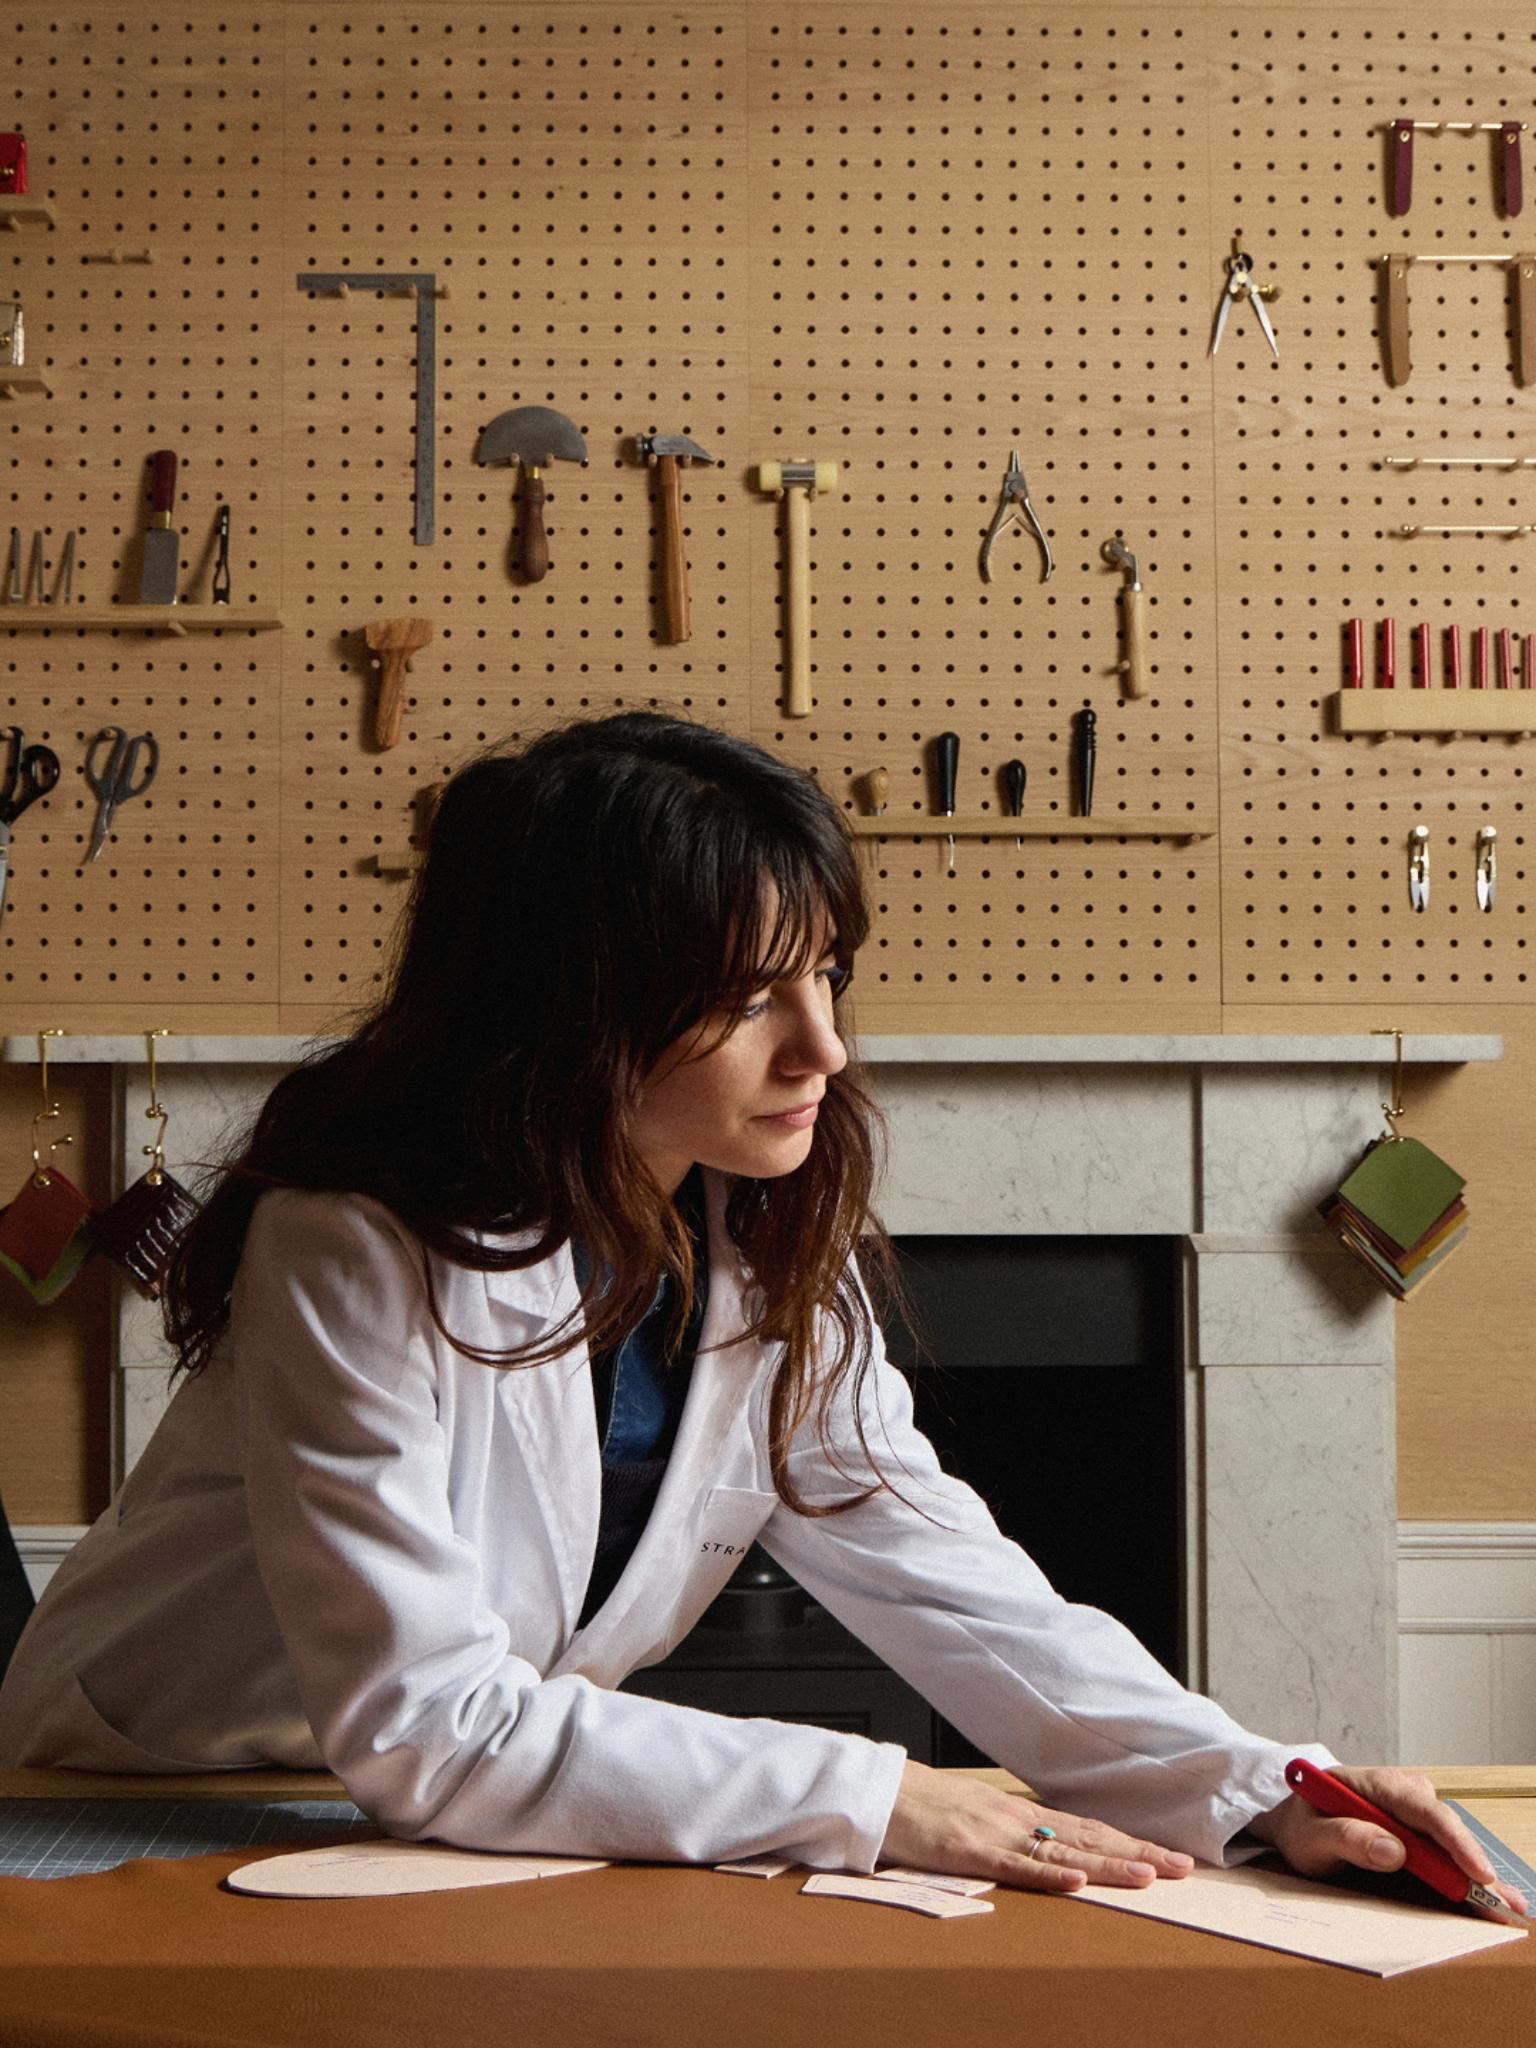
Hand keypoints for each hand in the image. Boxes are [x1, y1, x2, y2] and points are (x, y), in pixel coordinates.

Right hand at [878, 1760, 1195, 1893]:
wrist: (881, 1792)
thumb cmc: (925, 1807)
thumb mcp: (978, 1816)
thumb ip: (1013, 1834)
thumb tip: (1049, 1851)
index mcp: (1021, 1815)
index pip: (1088, 1829)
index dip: (1129, 1842)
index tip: (1168, 1855)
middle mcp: (1017, 1820)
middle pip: (1088, 1838)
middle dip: (1137, 1852)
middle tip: (1183, 1867)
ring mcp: (995, 1833)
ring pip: (1062, 1853)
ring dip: (1107, 1864)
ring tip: (1148, 1874)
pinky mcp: (968, 1850)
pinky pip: (1014, 1866)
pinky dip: (1047, 1875)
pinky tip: (1076, 1883)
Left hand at [1246, 1764, 1528, 1920]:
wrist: (1294, 1822)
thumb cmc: (1302, 1825)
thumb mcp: (1309, 1835)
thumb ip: (1345, 1837)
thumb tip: (1393, 1851)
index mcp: (1373, 1784)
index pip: (1422, 1808)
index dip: (1454, 1840)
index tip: (1476, 1871)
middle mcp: (1400, 1791)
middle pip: (1445, 1826)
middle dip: (1476, 1865)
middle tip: (1503, 1903)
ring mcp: (1411, 1809)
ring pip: (1451, 1840)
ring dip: (1476, 1873)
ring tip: (1505, 1906)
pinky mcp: (1417, 1830)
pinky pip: (1445, 1850)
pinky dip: (1466, 1874)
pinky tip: (1488, 1896)